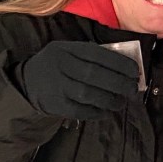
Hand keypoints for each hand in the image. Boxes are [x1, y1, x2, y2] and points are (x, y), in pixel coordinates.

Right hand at [21, 41, 139, 118]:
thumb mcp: (68, 51)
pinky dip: (97, 112)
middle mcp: (60, 66)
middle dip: (119, 83)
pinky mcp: (56, 105)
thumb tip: (125, 66)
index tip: (135, 71)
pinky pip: (80, 110)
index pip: (97, 54)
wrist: (27, 83)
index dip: (119, 63)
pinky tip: (106, 111)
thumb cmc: (57, 66)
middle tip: (132, 89)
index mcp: (66, 49)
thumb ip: (91, 55)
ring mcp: (57, 86)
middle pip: (94, 74)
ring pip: (88, 94)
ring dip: (110, 99)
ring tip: (122, 102)